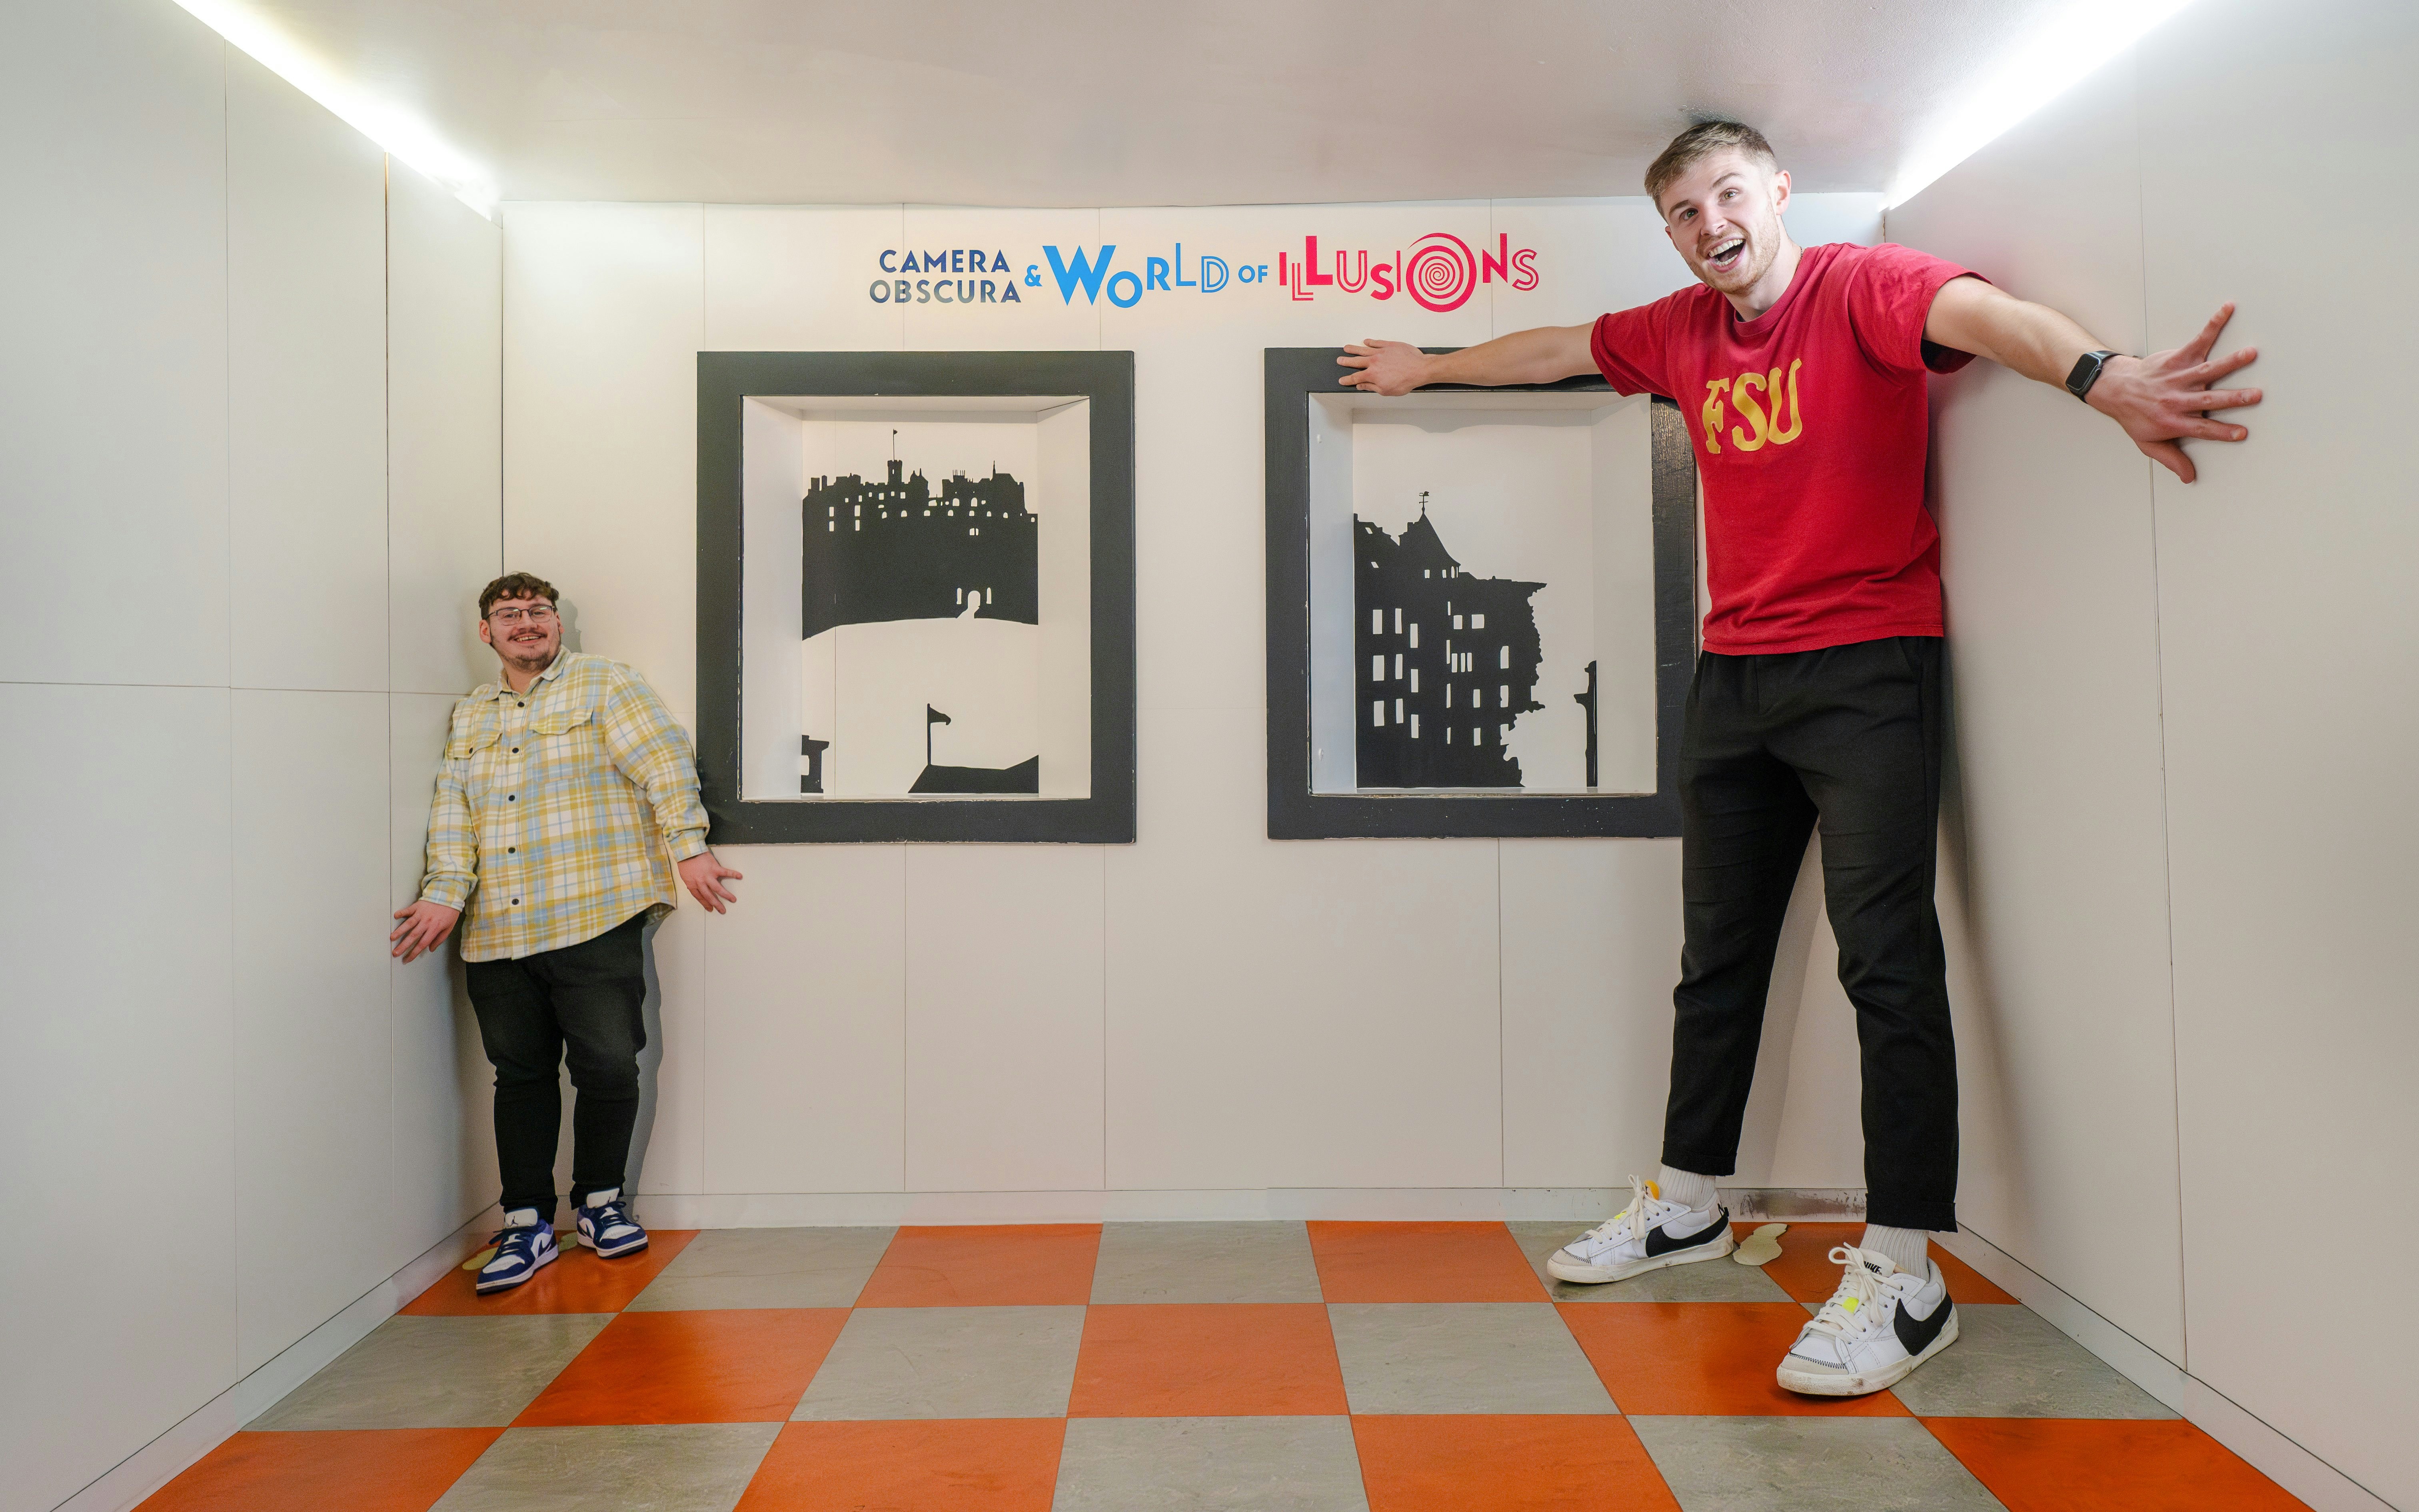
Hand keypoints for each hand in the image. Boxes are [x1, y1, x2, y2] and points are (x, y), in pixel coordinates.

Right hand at [390, 900, 460, 962]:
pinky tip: (395, 916)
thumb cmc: (450, 912)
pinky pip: (408, 910)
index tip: (407, 959)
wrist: (449, 896)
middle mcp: (426, 922)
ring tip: (392, 938)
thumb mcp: (449, 927)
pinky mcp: (417, 906)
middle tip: (395, 953)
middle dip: (403, 946)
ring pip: (408, 924)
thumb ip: (440, 939)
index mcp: (434, 928)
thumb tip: (431, 949)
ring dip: (399, 931)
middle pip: (413, 936)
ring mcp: (421, 914)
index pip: (422, 944)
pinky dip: (401, 912)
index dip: (414, 953)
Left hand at [679, 850, 742, 913]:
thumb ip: (691, 883)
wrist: (688, 851)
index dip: (705, 904)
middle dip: (717, 904)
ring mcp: (708, 876)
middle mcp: (701, 882)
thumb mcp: (684, 876)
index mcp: (692, 885)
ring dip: (726, 895)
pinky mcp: (714, 868)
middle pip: (710, 896)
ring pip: (718, 889)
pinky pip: (725, 872)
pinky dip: (733, 874)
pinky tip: (739, 876)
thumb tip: (696, 888)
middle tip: (722, 910)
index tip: (710, 909)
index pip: (700, 898)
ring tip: (732, 899)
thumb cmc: (685, 862)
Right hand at [1338, 339, 1433, 395]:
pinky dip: (1370, 342)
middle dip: (1346, 361)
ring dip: (1354, 349)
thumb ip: (1372, 387)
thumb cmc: (1406, 380)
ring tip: (1347, 348)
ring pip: (1363, 350)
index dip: (1347, 379)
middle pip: (1356, 361)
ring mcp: (1381, 352)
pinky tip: (1366, 341)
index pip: (1355, 377)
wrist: (1419, 369)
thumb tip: (1361, 385)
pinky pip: (1376, 342)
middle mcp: (1373, 362)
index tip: (1342, 380)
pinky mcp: (1389, 345)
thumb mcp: (1386, 390)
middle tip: (1340, 360)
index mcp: (1372, 375)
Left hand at [2087, 303, 2261, 483]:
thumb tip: (2189, 478)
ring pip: (2207, 370)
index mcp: (2174, 421)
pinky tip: (2227, 309)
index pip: (2203, 430)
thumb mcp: (2148, 443)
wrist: (2115, 389)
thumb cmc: (2134, 416)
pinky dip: (2213, 324)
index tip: (2242, 433)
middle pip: (2209, 400)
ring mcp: (2179, 376)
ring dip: (2230, 362)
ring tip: (2251, 354)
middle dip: (2233, 398)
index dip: (2222, 432)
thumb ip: (2171, 459)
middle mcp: (2178, 398)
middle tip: (2256, 395)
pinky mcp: (2177, 357)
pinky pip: (2199, 340)